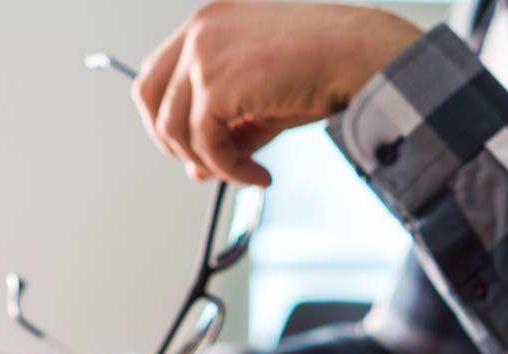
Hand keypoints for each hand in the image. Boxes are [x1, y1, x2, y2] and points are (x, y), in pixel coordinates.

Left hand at [133, 1, 421, 184]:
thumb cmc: (325, 65)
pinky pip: (204, 145)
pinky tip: (258, 175)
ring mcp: (203, 55)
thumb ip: (227, 129)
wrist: (360, 56)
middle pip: (147, 97)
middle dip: (170, 141)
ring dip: (208, 163)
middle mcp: (200, 32)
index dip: (166, 117)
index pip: (158, 73)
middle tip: (203, 167)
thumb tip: (197, 169)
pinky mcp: (214, 85)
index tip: (189, 146)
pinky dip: (229, 170)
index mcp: (209, 23)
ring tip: (246, 173)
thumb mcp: (263, 99)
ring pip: (173, 128)